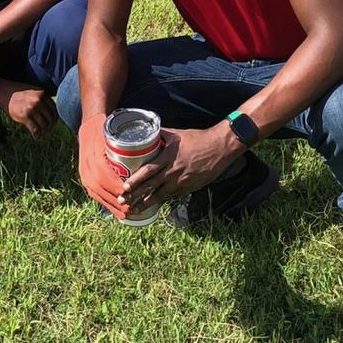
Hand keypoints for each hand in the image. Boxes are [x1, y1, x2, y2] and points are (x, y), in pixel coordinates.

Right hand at [0, 85, 59, 138]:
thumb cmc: (19, 93)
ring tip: (41, 134)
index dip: (55, 118)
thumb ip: (42, 99)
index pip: (54, 109)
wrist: (4, 93)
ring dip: (44, 131)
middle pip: (51, 117)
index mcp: (42, 94)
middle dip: (50, 126)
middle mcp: (39, 100)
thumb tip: (51, 113)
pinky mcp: (25, 116)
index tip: (52, 123)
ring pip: (44, 124)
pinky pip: (35, 129)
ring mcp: (32, 108)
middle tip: (48, 130)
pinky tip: (36, 136)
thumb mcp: (33, 92)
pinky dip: (37, 135)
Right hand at [77, 112, 131, 219]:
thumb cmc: (106, 129)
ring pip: (97, 193)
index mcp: (93, 153)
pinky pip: (95, 194)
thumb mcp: (113, 131)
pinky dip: (106, 204)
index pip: (102, 172)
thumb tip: (151, 140)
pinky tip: (117, 212)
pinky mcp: (86, 179)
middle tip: (131, 208)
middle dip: (115, 200)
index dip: (114, 184)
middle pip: (99, 187)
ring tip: (127, 214)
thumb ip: (127, 138)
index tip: (128, 191)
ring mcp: (84, 174)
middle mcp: (86, 165)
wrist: (90, 128)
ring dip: (111, 206)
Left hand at [120, 126, 243, 214]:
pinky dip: (163, 200)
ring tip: (135, 210)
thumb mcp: (177, 134)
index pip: (149, 170)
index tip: (124, 187)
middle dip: (136, 195)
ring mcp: (182, 182)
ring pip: (161, 195)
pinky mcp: (190, 188)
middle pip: (151, 186)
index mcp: (168, 158)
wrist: (219, 148)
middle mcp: (173, 172)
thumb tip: (146, 132)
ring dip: (147, 203)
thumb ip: (161, 135)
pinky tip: (155, 204)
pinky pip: (173, 195)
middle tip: (123, 202)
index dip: (136, 180)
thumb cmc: (197, 139)